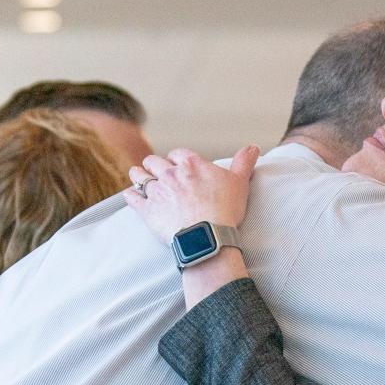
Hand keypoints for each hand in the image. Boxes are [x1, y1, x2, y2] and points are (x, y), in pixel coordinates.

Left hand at [124, 145, 259, 242]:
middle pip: (155, 162)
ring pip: (140, 176)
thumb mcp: (240, 183)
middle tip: (156, 169)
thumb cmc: (225, 210)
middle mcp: (170, 173)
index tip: (178, 164)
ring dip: (139, 174)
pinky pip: (132, 197)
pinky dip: (131, 195)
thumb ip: (244, 162)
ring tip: (138, 174)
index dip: (177, 158)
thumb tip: (253, 147)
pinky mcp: (146, 209)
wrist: (207, 236)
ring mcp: (157, 191)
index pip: (178, 154)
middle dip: (155, 164)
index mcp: (191, 164)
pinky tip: (131, 194)